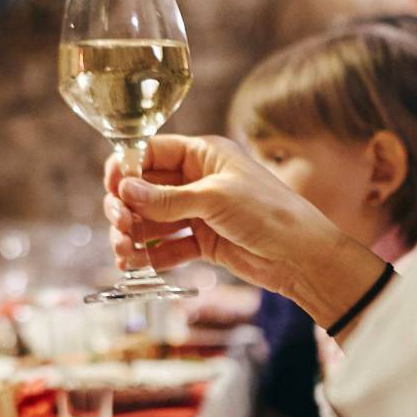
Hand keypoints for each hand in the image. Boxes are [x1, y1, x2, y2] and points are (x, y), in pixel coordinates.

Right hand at [103, 135, 383, 325]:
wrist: (304, 257)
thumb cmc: (269, 213)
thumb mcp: (215, 199)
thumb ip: (167, 198)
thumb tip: (124, 191)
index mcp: (202, 155)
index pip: (150, 153)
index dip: (126, 168)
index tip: (112, 189)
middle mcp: (196, 179)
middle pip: (144, 188)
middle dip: (125, 207)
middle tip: (120, 226)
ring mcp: (198, 211)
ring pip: (151, 219)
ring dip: (133, 234)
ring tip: (124, 252)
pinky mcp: (202, 240)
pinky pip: (166, 245)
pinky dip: (150, 254)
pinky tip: (135, 264)